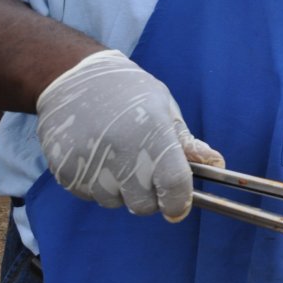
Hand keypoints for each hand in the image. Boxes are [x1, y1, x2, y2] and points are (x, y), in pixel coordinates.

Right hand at [36, 50, 224, 220]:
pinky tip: (95, 155)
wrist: (71, 77)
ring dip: (119, 190)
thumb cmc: (126, 91)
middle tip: (144, 172)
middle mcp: (120, 150)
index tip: (179, 205)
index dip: (180, 202)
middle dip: (149, 196)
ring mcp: (89, 162)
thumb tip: (217, 165)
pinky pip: (88, 195)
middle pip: (143, 205)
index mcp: (152, 131)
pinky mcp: (64, 170)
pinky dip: (95, 184)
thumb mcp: (163, 107)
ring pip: (114, 202)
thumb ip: (186, 143)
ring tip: (115, 157)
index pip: (173, 185)